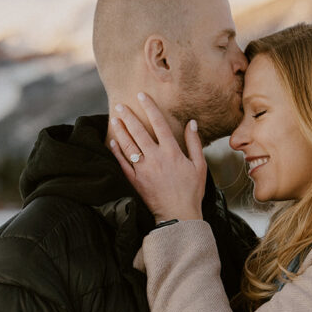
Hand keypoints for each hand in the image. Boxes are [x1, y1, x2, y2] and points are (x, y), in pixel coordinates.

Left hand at [109, 92, 206, 221]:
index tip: (142, 96)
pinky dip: (117, 152)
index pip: (159, 124)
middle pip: (139, 132)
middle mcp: (156, 158)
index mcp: (172, 152)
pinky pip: (123, 164)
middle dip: (128, 116)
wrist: (179, 215)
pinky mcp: (135, 181)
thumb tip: (192, 123)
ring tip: (114, 119)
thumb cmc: (192, 191)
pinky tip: (112, 142)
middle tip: (120, 105)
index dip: (150, 108)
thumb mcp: (200, 165)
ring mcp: (143, 170)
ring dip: (120, 131)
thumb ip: (194, 143)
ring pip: (128, 145)